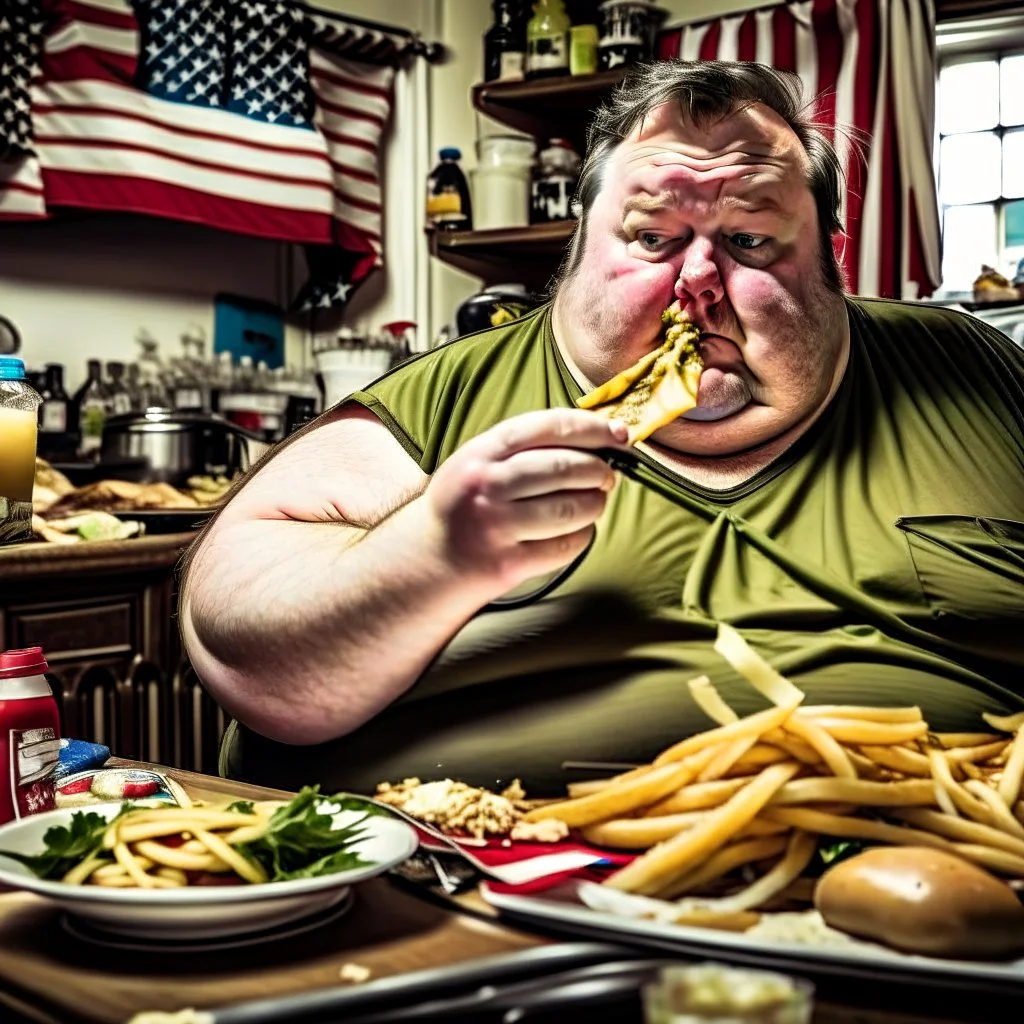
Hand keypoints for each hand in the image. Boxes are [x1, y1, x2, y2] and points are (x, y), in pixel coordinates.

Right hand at [419, 408, 629, 591]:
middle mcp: (485, 486)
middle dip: (600, 470)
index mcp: (481, 453)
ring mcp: (494, 526)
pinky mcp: (507, 563)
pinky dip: (583, 536)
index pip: (547, 427)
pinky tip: (576, 530)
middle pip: (564, 468)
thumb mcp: (479, 462)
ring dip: (596, 504)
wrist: (427, 558)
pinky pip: (565, 546)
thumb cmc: (466, 504)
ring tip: (594, 502)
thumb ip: (526, 447)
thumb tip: (598, 437)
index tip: (619, 435)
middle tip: (608, 476)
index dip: (592, 428)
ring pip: (571, 508)